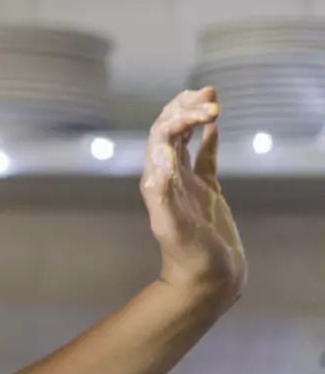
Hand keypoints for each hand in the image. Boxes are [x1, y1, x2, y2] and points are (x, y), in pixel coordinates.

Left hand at [140, 88, 245, 307]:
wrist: (205, 281)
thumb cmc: (190, 257)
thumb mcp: (173, 226)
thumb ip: (163, 193)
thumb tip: (160, 158)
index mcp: (157, 180)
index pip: (162, 136)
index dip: (180, 118)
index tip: (207, 112)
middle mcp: (168, 177)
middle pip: (169, 131)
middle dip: (186, 108)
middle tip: (209, 92)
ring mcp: (187, 183)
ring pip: (185, 140)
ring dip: (193, 116)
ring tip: (209, 96)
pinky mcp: (206, 192)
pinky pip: (205, 158)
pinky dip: (208, 139)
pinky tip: (215, 126)